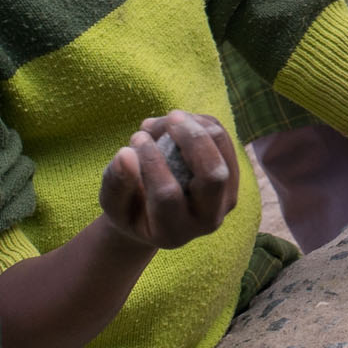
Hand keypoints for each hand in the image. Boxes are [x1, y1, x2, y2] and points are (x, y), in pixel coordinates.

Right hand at [98, 111, 239, 249]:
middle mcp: (206, 220)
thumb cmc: (130, 209)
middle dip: (193, 140)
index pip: (167, 194)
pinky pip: (226, 144)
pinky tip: (180, 121)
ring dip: (199, 127)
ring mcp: (225, 199)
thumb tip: (125, 154)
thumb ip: (117, 184)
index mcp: (173, 231)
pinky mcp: (233, 179)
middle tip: (170, 116)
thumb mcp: (114, 204)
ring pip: (224, 154)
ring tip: (169, 118)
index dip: (152, 162)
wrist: (156, 216)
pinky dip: (206, 125)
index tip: (136, 137)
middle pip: (213, 175)